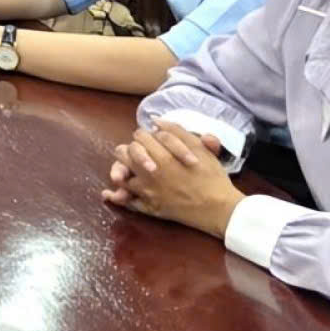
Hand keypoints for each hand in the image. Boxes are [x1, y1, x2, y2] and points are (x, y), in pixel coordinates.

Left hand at [104, 123, 242, 236]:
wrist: (220, 208)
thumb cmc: (212, 177)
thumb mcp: (200, 149)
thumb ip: (177, 132)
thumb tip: (156, 122)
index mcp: (162, 156)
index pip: (140, 137)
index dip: (145, 135)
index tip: (151, 139)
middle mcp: (149, 173)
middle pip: (124, 153)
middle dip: (130, 149)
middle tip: (138, 151)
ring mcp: (148, 192)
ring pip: (122, 176)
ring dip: (120, 170)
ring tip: (122, 169)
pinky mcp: (150, 208)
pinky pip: (128, 203)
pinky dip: (117, 198)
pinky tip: (110, 194)